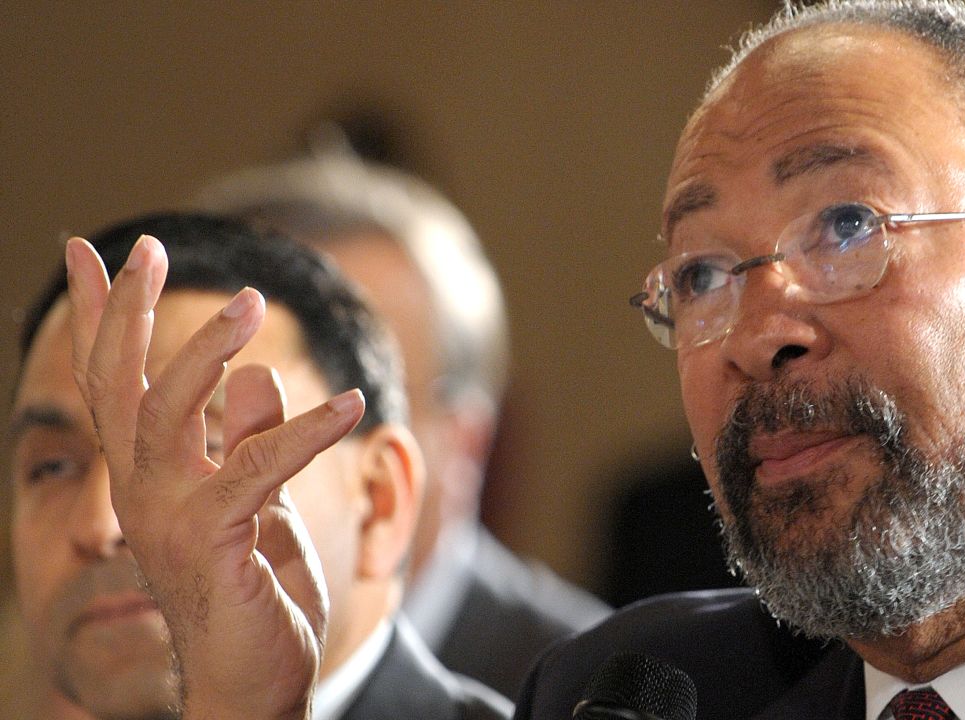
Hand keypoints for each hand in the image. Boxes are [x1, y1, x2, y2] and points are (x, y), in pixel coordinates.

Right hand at [64, 235, 364, 719]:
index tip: (88, 250)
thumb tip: (255, 376)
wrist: (254, 686)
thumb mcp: (260, 503)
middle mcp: (144, 493)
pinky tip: (352, 406)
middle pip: (120, 384)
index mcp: (152, 479)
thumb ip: (250, 441)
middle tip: (148, 247)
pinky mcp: (211, 541)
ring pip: (168, 409)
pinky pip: (256, 467)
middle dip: (125, 310)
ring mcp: (167, 518)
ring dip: (207, 348)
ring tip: (252, 302)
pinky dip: (306, 431)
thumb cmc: (257, 595)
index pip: (114, 385)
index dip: (98, 317)